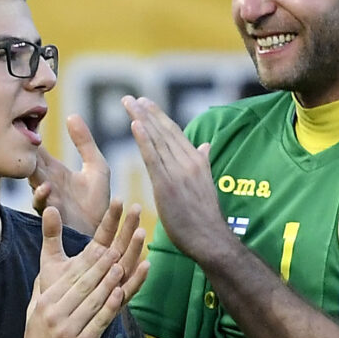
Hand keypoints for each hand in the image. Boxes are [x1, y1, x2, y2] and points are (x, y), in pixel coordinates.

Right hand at [20, 199, 146, 337]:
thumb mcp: (32, 312)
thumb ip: (41, 292)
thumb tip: (45, 271)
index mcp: (45, 303)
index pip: (70, 277)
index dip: (88, 261)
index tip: (102, 246)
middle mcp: (56, 315)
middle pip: (83, 285)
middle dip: (101, 265)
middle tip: (116, 248)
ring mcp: (69, 330)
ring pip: (93, 301)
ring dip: (109, 281)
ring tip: (121, 265)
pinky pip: (99, 322)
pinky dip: (110, 306)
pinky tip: (120, 292)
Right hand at [29, 113, 111, 237]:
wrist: (104, 233)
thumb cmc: (99, 203)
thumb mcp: (96, 168)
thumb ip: (85, 143)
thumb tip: (71, 115)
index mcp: (54, 170)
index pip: (36, 148)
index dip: (29, 134)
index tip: (23, 116)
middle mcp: (46, 183)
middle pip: (29, 162)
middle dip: (22, 150)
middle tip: (15, 133)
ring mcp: (47, 199)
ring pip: (31, 181)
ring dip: (29, 171)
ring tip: (29, 159)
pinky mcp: (53, 216)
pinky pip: (41, 205)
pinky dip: (41, 196)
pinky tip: (46, 187)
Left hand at [122, 96, 234, 265]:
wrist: (210, 238)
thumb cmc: (206, 218)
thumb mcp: (206, 185)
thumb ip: (203, 163)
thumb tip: (205, 145)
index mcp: (197, 161)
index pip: (174, 133)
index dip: (159, 117)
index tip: (146, 103)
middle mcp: (188, 162)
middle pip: (164, 131)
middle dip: (146, 113)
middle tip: (130, 99)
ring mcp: (178, 172)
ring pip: (157, 140)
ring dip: (141, 119)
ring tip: (128, 104)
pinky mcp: (167, 184)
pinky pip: (153, 157)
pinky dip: (144, 139)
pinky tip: (135, 124)